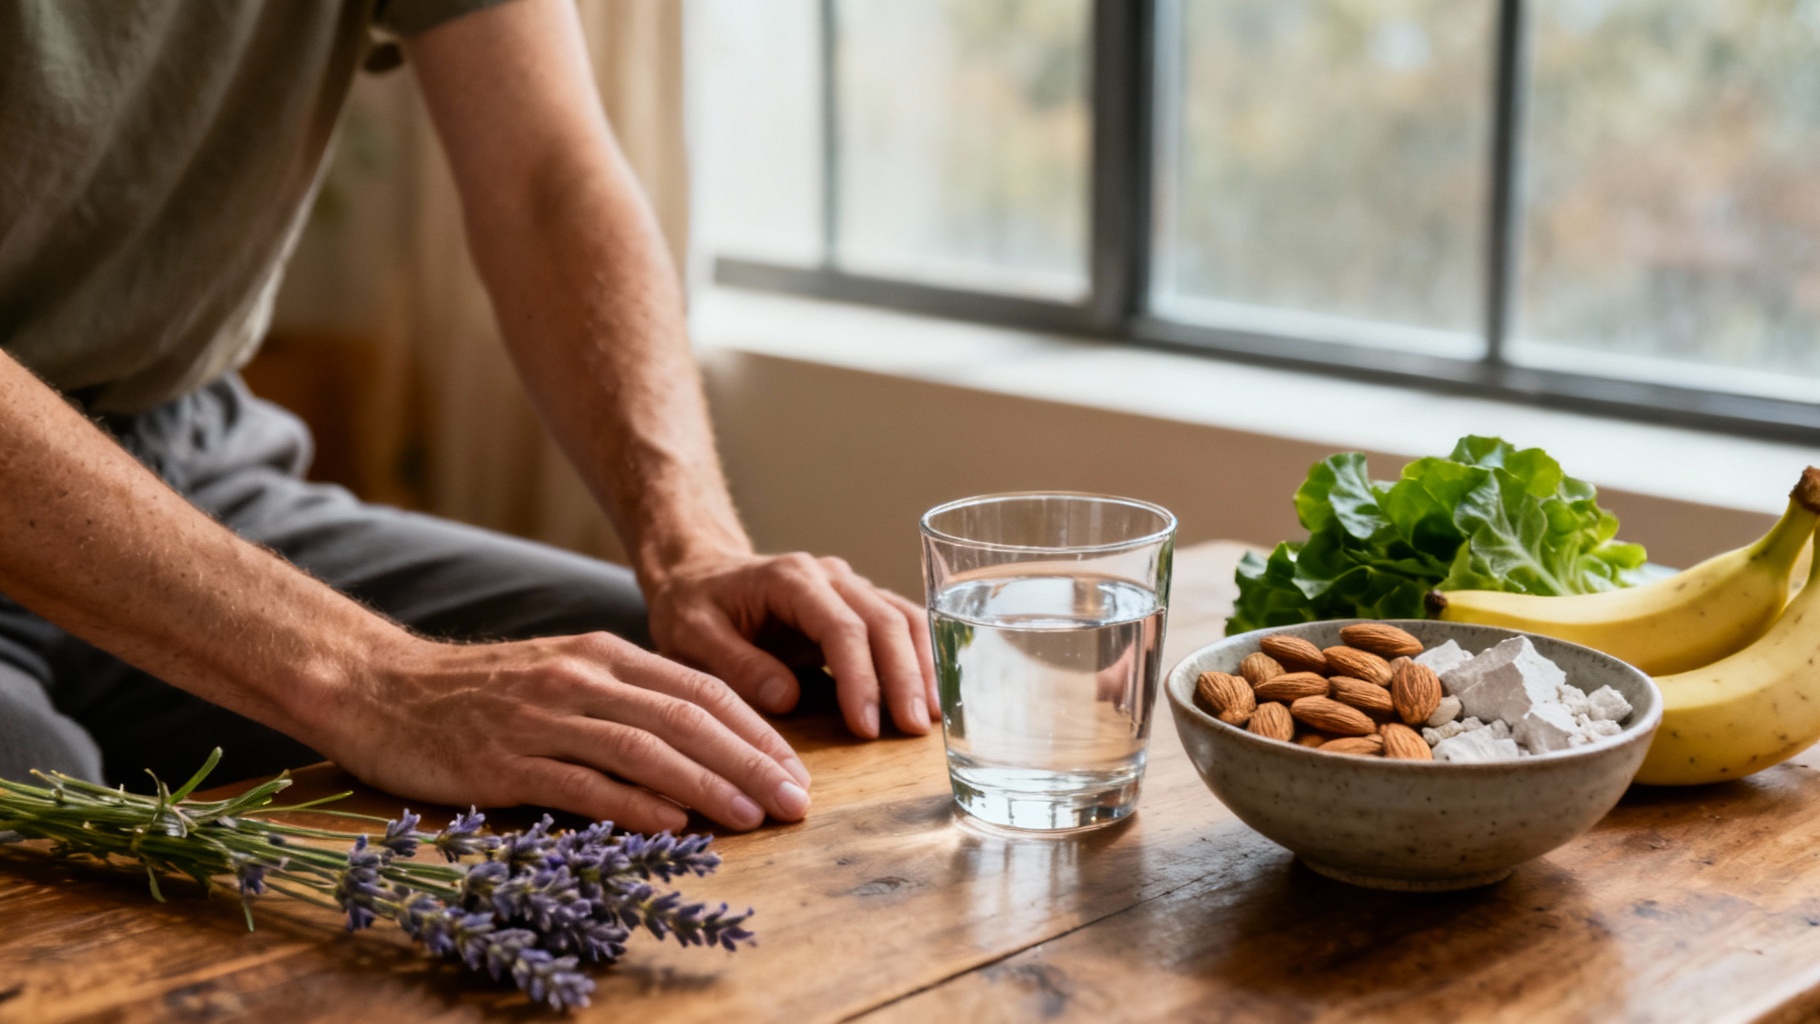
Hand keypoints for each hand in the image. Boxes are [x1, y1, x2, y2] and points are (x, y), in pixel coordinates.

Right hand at [320, 631, 812, 833]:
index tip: (797, 770)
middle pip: (689, 719)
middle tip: (797, 801)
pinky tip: (674, 825)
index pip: (703, 690)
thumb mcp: (563, 675)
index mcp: (604, 655)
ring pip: (646, 750)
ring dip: (709, 785)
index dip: (758, 731)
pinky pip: (583, 784)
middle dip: (752, 763)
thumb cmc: (479, 693)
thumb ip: (627, 702)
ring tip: (754, 817)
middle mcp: (582, 679)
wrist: (379, 688)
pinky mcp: (505, 761)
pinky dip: (634, 804)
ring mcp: (543, 719)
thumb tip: (701, 748)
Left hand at [646, 553, 937, 738]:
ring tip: (931, 718)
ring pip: (902, 618)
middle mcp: (829, 576)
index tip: (865, 727)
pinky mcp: (857, 605)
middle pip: (884, 620)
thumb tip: (789, 699)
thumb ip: (736, 664)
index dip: (860, 678)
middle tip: (913, 730)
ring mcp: (848, 587)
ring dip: (922, 667)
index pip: (841, 627)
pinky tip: (930, 695)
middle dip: (904, 677)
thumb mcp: (692, 636)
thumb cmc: (692, 606)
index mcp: (790, 578)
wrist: (698, 574)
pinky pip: (900, 624)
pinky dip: (921, 657)